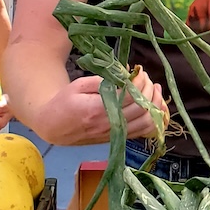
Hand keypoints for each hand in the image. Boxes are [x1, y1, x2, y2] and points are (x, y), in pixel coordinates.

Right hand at [29, 69, 165, 145]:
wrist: (54, 127)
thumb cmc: (64, 103)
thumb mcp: (78, 85)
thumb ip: (103, 80)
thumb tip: (127, 74)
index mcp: (98, 110)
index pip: (130, 96)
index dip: (139, 81)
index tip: (139, 71)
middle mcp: (110, 125)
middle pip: (143, 108)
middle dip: (149, 89)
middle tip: (145, 77)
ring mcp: (116, 134)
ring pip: (148, 122)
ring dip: (156, 104)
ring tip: (154, 89)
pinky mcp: (119, 138)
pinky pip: (144, 131)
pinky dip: (154, 119)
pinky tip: (154, 105)